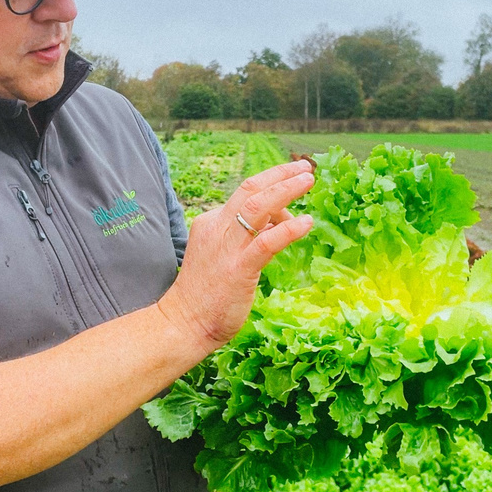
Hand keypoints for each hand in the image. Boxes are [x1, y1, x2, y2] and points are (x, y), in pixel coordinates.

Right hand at [159, 159, 313, 353]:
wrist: (184, 324)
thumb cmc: (206, 294)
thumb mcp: (224, 254)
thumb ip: (247, 237)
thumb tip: (276, 223)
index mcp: (212, 222)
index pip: (245, 195)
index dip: (273, 187)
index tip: (293, 180)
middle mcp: (217, 228)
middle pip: (250, 189)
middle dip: (280, 174)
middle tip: (305, 167)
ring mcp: (226, 247)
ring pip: (257, 206)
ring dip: (286, 190)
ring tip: (308, 181)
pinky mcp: (238, 269)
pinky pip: (266, 242)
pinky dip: (289, 229)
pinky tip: (307, 223)